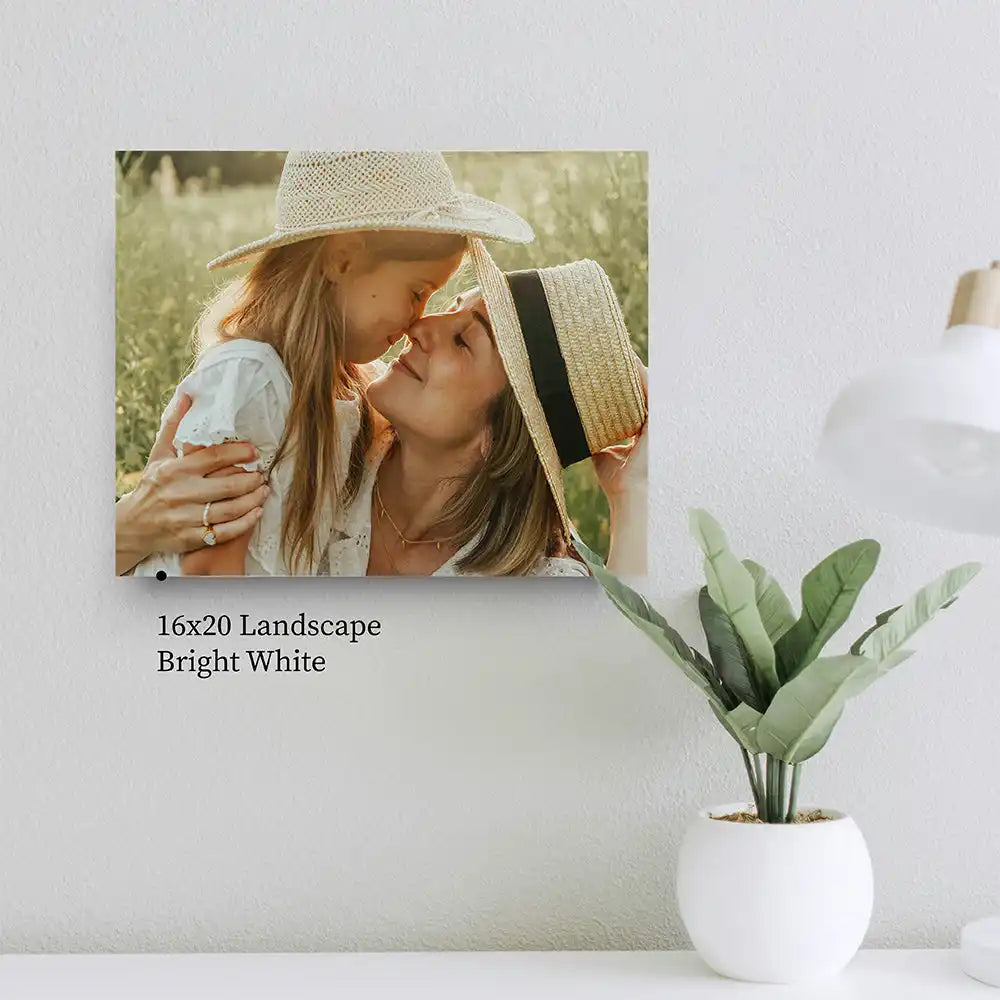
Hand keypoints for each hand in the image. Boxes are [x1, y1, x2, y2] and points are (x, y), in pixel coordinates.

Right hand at [115, 394, 268, 573]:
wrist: (132, 525)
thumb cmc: (152, 485)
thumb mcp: (159, 454)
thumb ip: (174, 426)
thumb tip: (187, 395)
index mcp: (175, 470)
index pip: (213, 457)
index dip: (238, 453)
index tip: (254, 451)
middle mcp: (180, 493)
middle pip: (227, 485)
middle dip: (251, 479)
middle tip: (263, 474)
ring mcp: (185, 518)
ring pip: (229, 510)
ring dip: (252, 500)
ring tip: (263, 491)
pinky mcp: (190, 538)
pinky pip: (224, 532)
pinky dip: (244, 523)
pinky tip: (256, 513)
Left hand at [592, 354, 647, 504]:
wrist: (630, 493)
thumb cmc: (618, 481)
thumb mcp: (604, 456)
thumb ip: (596, 440)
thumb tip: (576, 431)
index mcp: (644, 432)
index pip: (634, 403)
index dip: (623, 387)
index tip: (609, 371)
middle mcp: (654, 424)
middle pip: (641, 392)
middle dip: (630, 374)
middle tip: (613, 354)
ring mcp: (659, 421)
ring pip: (647, 387)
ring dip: (634, 370)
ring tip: (619, 352)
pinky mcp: (660, 419)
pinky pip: (650, 390)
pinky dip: (640, 375)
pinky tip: (629, 360)